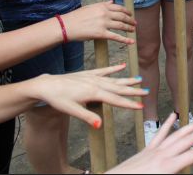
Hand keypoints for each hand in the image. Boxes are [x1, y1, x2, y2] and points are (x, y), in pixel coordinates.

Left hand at [32, 64, 146, 126]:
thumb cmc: (57, 99)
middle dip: (133, 91)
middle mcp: (96, 84)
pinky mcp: (87, 74)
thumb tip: (99, 125)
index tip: (141, 106)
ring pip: (114, 79)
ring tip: (139, 80)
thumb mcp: (70, 110)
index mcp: (93, 93)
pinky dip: (114, 68)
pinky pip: (104, 71)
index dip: (128, 103)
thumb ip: (87, 117)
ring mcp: (92, 78)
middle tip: (147, 92)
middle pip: (118, 88)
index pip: (115, 99)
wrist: (46, 85)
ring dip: (127, 80)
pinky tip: (122, 66)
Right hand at [62, 1, 135, 43]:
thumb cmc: (76, 17)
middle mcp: (105, 14)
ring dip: (129, 28)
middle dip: (130, 20)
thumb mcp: (90, 7)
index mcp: (102, 6)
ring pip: (121, 26)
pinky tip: (131, 42)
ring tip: (133, 31)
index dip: (127, 12)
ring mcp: (104, 23)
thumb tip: (111, 2)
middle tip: (134, 23)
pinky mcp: (101, 34)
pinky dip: (125, 40)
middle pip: (122, 17)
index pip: (119, 8)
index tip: (130, 14)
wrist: (66, 26)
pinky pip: (116, 37)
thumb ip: (102, 4)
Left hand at [107, 113, 192, 173]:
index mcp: (168, 166)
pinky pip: (159, 134)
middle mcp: (163, 155)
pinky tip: (173, 116)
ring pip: (175, 134)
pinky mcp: (146, 150)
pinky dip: (167, 125)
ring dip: (189, 126)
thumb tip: (188, 170)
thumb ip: (178, 174)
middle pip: (187, 140)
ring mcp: (154, 150)